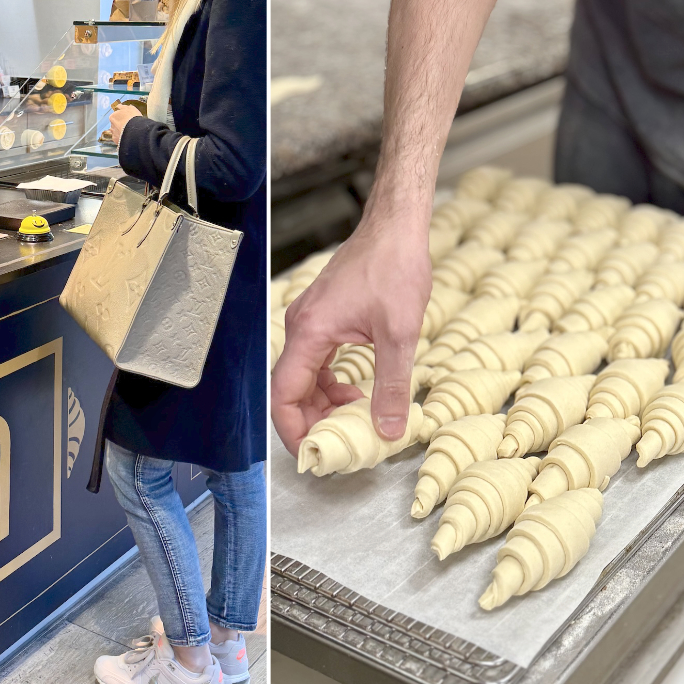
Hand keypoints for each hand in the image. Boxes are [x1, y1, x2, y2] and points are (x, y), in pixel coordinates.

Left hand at [109, 104, 141, 139]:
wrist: (135, 131)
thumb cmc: (133, 118)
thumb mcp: (130, 108)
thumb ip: (123, 107)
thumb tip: (119, 106)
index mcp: (113, 116)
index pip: (115, 116)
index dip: (122, 117)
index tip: (126, 118)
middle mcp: (111, 125)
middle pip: (115, 125)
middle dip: (120, 125)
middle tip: (129, 126)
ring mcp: (114, 134)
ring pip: (116, 133)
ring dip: (121, 133)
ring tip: (129, 133)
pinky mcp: (117, 141)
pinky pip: (119, 140)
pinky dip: (122, 139)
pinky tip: (128, 138)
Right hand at [271, 211, 432, 451]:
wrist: (395, 229)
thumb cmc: (393, 268)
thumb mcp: (399, 334)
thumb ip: (391, 386)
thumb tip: (389, 430)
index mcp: (310, 332)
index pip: (284, 394)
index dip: (293, 430)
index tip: (312, 454)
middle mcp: (301, 327)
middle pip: (290, 389)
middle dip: (311, 421)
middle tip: (339, 445)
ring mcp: (310, 321)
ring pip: (303, 377)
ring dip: (323, 403)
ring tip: (354, 420)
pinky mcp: (323, 317)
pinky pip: (316, 361)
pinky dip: (330, 383)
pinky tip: (356, 392)